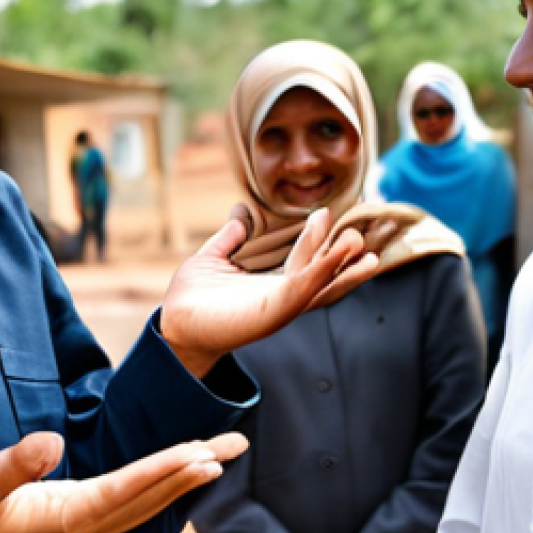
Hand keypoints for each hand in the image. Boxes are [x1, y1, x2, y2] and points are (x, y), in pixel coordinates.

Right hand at [0, 430, 247, 532]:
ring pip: (147, 505)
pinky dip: (164, 489)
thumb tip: (50, 442)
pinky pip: (134, 506)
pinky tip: (182, 475)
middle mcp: (83, 526)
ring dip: (186, 479)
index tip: (201, 455)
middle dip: (191, 473)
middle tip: (233, 447)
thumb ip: (9, 466)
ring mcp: (85, 526)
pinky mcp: (80, 519)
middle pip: (149, 500)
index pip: (122, 492)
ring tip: (224, 453)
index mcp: (61, 519)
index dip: (162, 473)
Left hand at [160, 209, 378, 376]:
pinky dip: (319, 272)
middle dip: (345, 255)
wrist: (173, 322)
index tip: (328, 211)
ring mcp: (279, 307)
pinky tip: (333, 255)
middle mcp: (283, 297)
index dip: (320, 238)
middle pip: (325, 276)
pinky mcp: (271, 313)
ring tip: (357, 242)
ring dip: (340, 264)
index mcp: (274, 285)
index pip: (307, 260)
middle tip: (359, 229)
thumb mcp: (212, 258)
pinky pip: (300, 290)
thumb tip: (238, 215)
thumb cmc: (192, 297)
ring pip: (319, 284)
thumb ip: (229, 238)